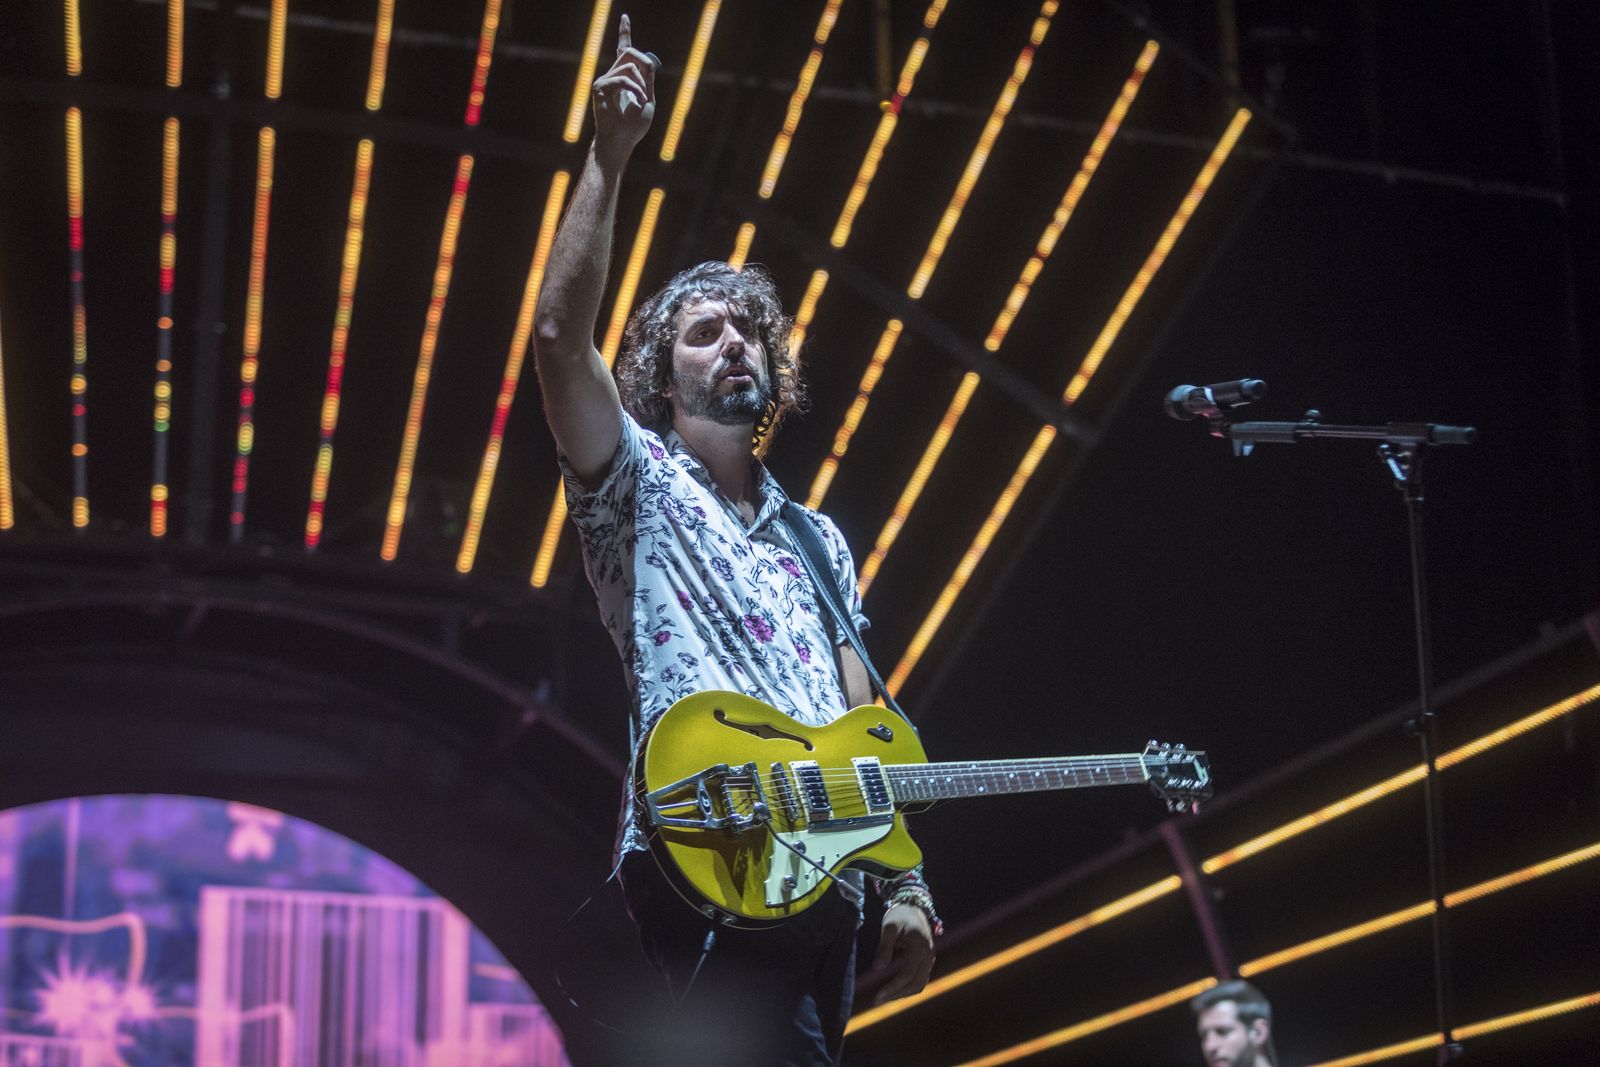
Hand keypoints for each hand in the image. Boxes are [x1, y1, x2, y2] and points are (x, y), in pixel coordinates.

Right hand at [591, 14, 657, 167]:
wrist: (621, 141)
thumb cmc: (634, 126)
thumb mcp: (648, 99)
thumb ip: (648, 80)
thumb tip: (647, 61)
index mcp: (624, 79)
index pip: (624, 51)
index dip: (624, 34)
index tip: (625, 17)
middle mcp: (612, 76)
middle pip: (630, 52)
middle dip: (646, 66)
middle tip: (647, 89)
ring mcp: (605, 80)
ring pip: (630, 65)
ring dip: (642, 84)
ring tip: (641, 102)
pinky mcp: (600, 86)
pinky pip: (624, 78)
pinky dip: (635, 90)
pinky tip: (637, 103)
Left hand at [870, 904, 935, 1004]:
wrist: (913, 907)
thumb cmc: (899, 916)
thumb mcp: (889, 927)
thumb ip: (884, 947)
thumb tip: (877, 968)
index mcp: (920, 947)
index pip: (908, 975)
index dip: (893, 987)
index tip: (877, 996)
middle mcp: (929, 956)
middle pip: (916, 984)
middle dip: (897, 994)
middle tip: (877, 1000)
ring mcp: (929, 960)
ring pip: (920, 984)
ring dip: (902, 993)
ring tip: (883, 997)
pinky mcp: (926, 962)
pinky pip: (919, 980)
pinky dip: (907, 988)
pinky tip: (893, 990)